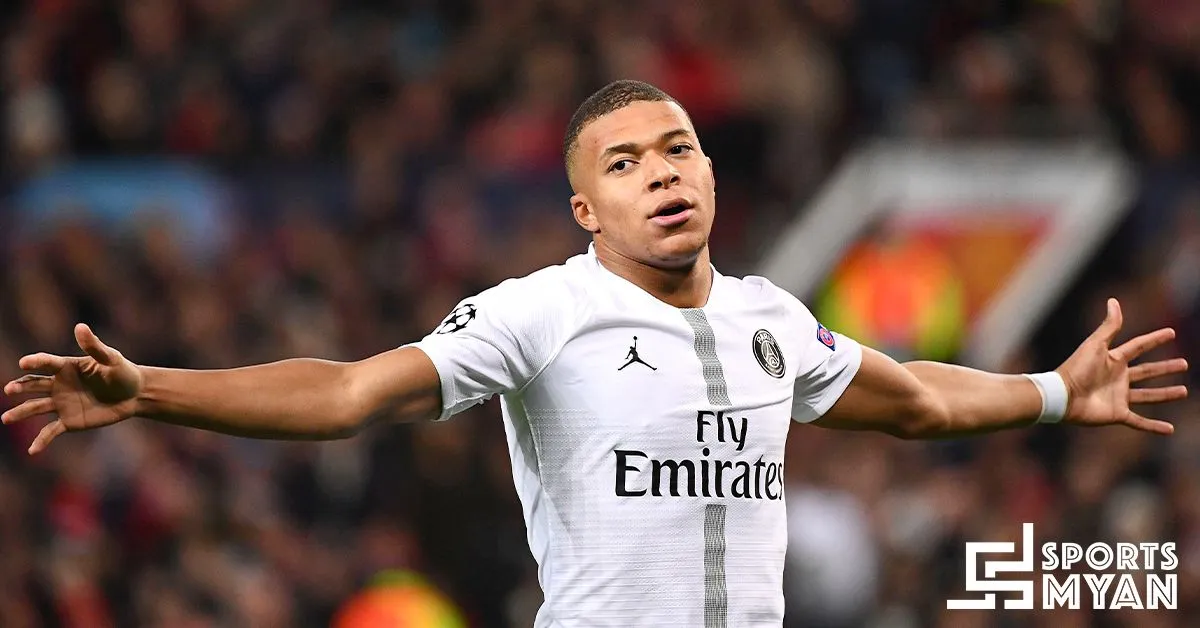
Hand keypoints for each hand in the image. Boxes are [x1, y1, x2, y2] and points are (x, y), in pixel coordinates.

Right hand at [2, 324, 143, 453]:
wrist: (135, 395)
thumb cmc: (123, 372)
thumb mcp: (112, 358)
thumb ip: (95, 346)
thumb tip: (80, 326)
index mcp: (67, 367)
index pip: (47, 363)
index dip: (35, 362)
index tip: (23, 363)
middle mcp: (59, 385)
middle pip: (34, 385)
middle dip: (20, 387)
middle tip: (9, 390)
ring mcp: (62, 404)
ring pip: (36, 408)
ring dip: (20, 413)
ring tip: (5, 418)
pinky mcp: (69, 421)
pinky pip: (51, 431)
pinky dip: (41, 440)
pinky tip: (32, 451)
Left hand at [1057, 299, 1188, 433]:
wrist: (1061, 396)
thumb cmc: (1076, 368)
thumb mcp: (1095, 345)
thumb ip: (1108, 326)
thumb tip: (1114, 301)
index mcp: (1113, 359)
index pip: (1138, 347)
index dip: (1154, 339)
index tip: (1171, 332)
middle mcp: (1118, 378)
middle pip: (1147, 371)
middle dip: (1165, 368)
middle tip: (1184, 363)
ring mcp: (1118, 396)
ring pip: (1148, 395)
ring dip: (1165, 394)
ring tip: (1184, 391)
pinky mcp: (1117, 413)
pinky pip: (1139, 422)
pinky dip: (1154, 427)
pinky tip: (1169, 429)